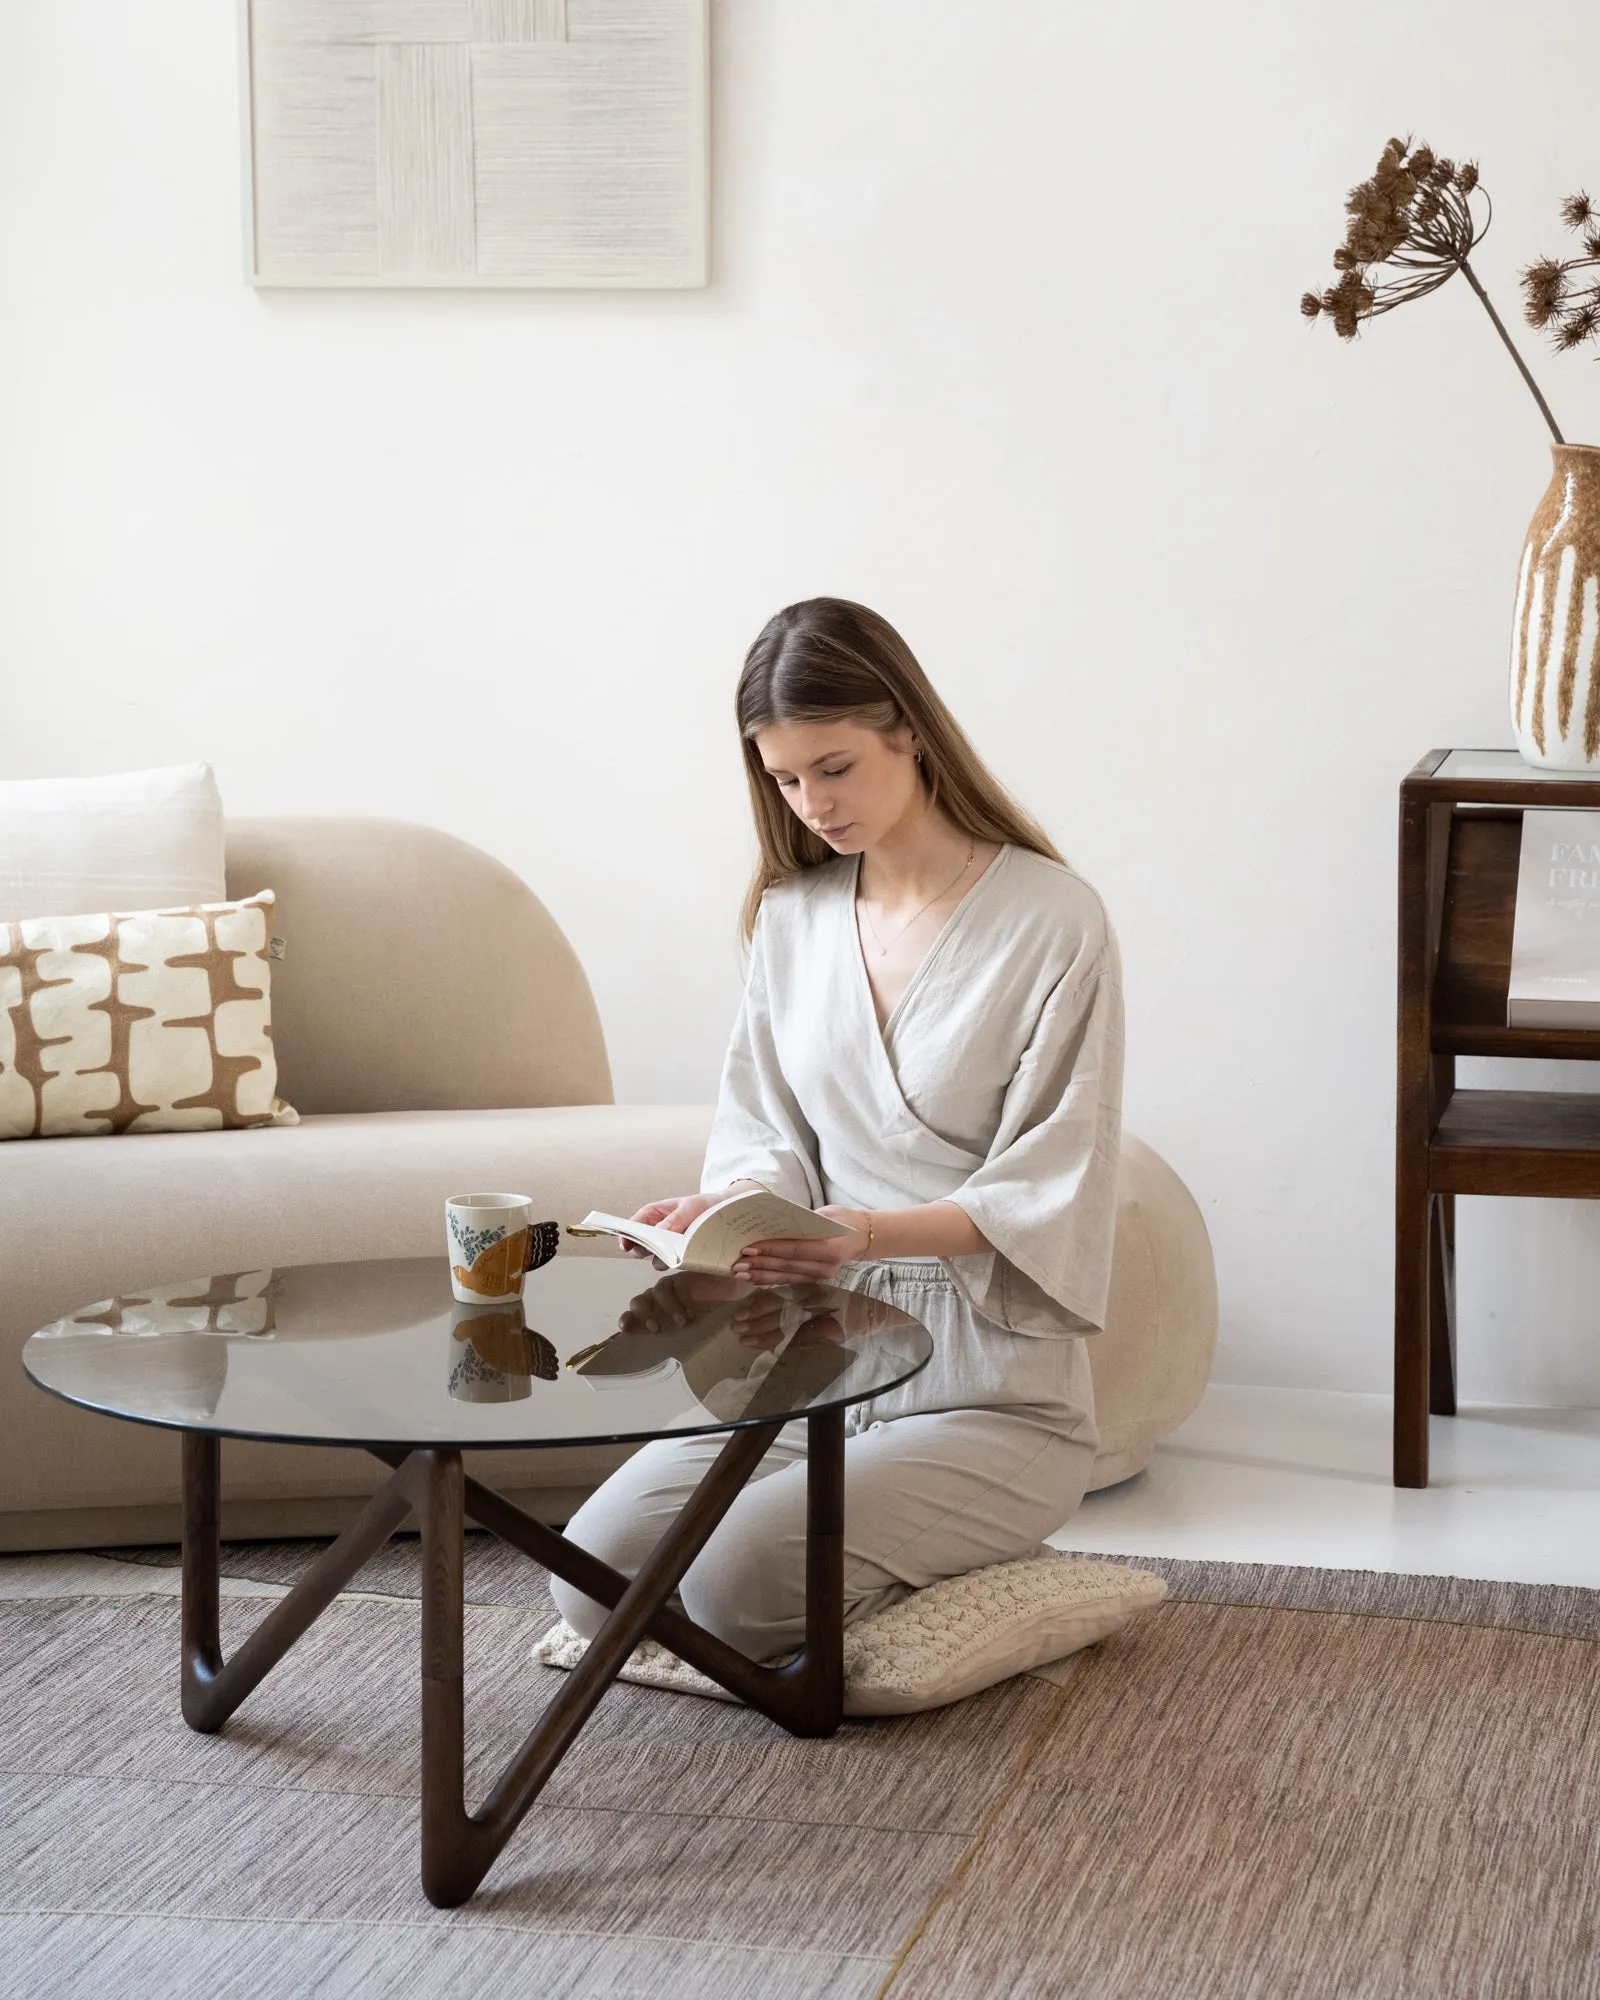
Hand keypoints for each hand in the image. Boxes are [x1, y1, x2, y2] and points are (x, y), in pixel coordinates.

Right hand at [617, 1191, 725, 1264]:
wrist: (725, 1212)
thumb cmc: (705, 1205)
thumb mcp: (689, 1208)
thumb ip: (674, 1220)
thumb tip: (658, 1233)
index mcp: (654, 1213)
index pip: (633, 1224)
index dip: (627, 1235)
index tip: (625, 1245)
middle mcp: (657, 1230)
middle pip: (639, 1244)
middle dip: (643, 1249)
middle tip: (653, 1249)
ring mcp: (667, 1244)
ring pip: (653, 1257)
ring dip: (660, 1259)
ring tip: (674, 1253)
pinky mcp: (678, 1256)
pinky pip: (669, 1263)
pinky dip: (674, 1263)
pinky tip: (684, 1258)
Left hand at [617, 1271, 742, 1334]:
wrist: (727, 1300)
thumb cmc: (702, 1320)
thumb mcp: (686, 1334)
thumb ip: (673, 1340)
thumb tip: (668, 1364)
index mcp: (652, 1312)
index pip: (633, 1314)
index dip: (628, 1319)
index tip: (625, 1329)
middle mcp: (656, 1298)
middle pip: (639, 1301)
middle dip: (644, 1315)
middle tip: (656, 1329)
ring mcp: (670, 1286)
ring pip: (658, 1291)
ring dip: (667, 1308)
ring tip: (682, 1322)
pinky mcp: (684, 1277)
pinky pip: (678, 1285)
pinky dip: (683, 1300)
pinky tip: (692, 1313)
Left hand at [731, 1206, 872, 1285]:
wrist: (864, 1237)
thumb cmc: (843, 1220)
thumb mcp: (826, 1214)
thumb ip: (802, 1221)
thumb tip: (771, 1222)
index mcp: (830, 1247)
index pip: (794, 1249)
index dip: (770, 1249)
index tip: (748, 1247)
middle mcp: (826, 1266)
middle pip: (786, 1265)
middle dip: (759, 1265)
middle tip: (737, 1263)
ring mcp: (821, 1276)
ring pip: (785, 1276)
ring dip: (761, 1275)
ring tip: (740, 1273)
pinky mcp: (815, 1280)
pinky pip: (789, 1280)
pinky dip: (770, 1279)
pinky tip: (754, 1278)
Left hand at [733, 1287, 845, 1351]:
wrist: (876, 1306)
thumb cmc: (850, 1295)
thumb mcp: (824, 1288)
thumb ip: (801, 1292)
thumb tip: (771, 1297)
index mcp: (809, 1287)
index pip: (778, 1297)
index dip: (758, 1305)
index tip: (741, 1312)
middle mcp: (813, 1300)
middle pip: (778, 1312)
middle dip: (755, 1321)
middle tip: (736, 1327)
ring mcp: (821, 1316)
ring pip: (787, 1326)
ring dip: (764, 1334)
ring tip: (745, 1339)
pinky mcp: (830, 1332)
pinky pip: (803, 1338)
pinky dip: (786, 1343)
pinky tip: (771, 1349)